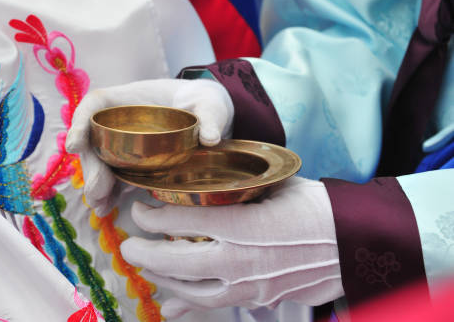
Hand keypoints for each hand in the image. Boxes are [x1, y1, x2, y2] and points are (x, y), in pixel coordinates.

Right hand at [66, 79, 233, 214]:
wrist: (205, 115)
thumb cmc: (202, 101)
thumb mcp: (209, 104)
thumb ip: (210, 116)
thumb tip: (210, 138)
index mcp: (129, 99)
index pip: (94, 105)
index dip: (79, 123)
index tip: (74, 146)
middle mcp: (117, 121)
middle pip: (92, 140)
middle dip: (90, 166)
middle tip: (97, 191)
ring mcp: (121, 143)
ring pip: (98, 162)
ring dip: (96, 184)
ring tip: (100, 205)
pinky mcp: (129, 162)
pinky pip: (112, 176)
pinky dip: (108, 192)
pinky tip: (106, 208)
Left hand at [120, 177, 343, 318]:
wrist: (355, 243)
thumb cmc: (315, 207)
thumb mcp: (274, 185)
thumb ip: (238, 187)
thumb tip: (209, 176)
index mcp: (242, 225)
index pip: (181, 221)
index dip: (152, 216)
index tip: (140, 208)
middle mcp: (240, 260)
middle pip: (177, 261)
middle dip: (145, 253)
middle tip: (128, 243)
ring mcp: (248, 286)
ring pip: (191, 290)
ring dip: (162, 279)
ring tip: (145, 267)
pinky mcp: (258, 299)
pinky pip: (215, 306)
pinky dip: (188, 307)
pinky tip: (170, 307)